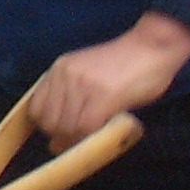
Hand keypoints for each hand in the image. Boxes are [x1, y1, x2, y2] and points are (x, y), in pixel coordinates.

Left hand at [25, 12, 189, 148]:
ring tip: (98, 136)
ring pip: (67, 128)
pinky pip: (86, 128)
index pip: (36, 110)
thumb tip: (55, 143)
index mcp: (59, 70)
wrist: (154, 46)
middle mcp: (66, 76)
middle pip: (49, 123)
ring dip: (80, 141)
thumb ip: (70, 99)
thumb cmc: (126, 64)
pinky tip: (108, 133)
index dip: (49, 127)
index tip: (65, 133)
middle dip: (63, 137)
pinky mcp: (103, 96)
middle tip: (84, 139)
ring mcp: (83, 85)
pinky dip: (94, 138)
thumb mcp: (88, 75)